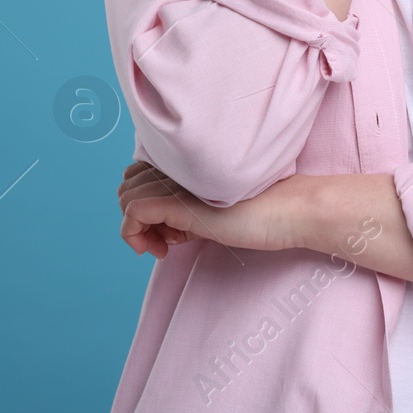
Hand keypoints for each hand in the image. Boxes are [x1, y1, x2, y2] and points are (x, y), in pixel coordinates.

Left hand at [117, 160, 303, 259]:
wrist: (287, 211)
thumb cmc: (261, 212)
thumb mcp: (214, 210)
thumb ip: (185, 212)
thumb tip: (159, 231)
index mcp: (189, 163)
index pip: (140, 174)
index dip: (146, 203)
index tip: (169, 230)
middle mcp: (178, 166)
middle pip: (128, 185)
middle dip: (140, 218)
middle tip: (167, 240)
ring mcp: (176, 182)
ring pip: (125, 199)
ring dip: (138, 229)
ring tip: (167, 245)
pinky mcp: (175, 201)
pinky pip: (131, 214)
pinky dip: (135, 236)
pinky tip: (162, 250)